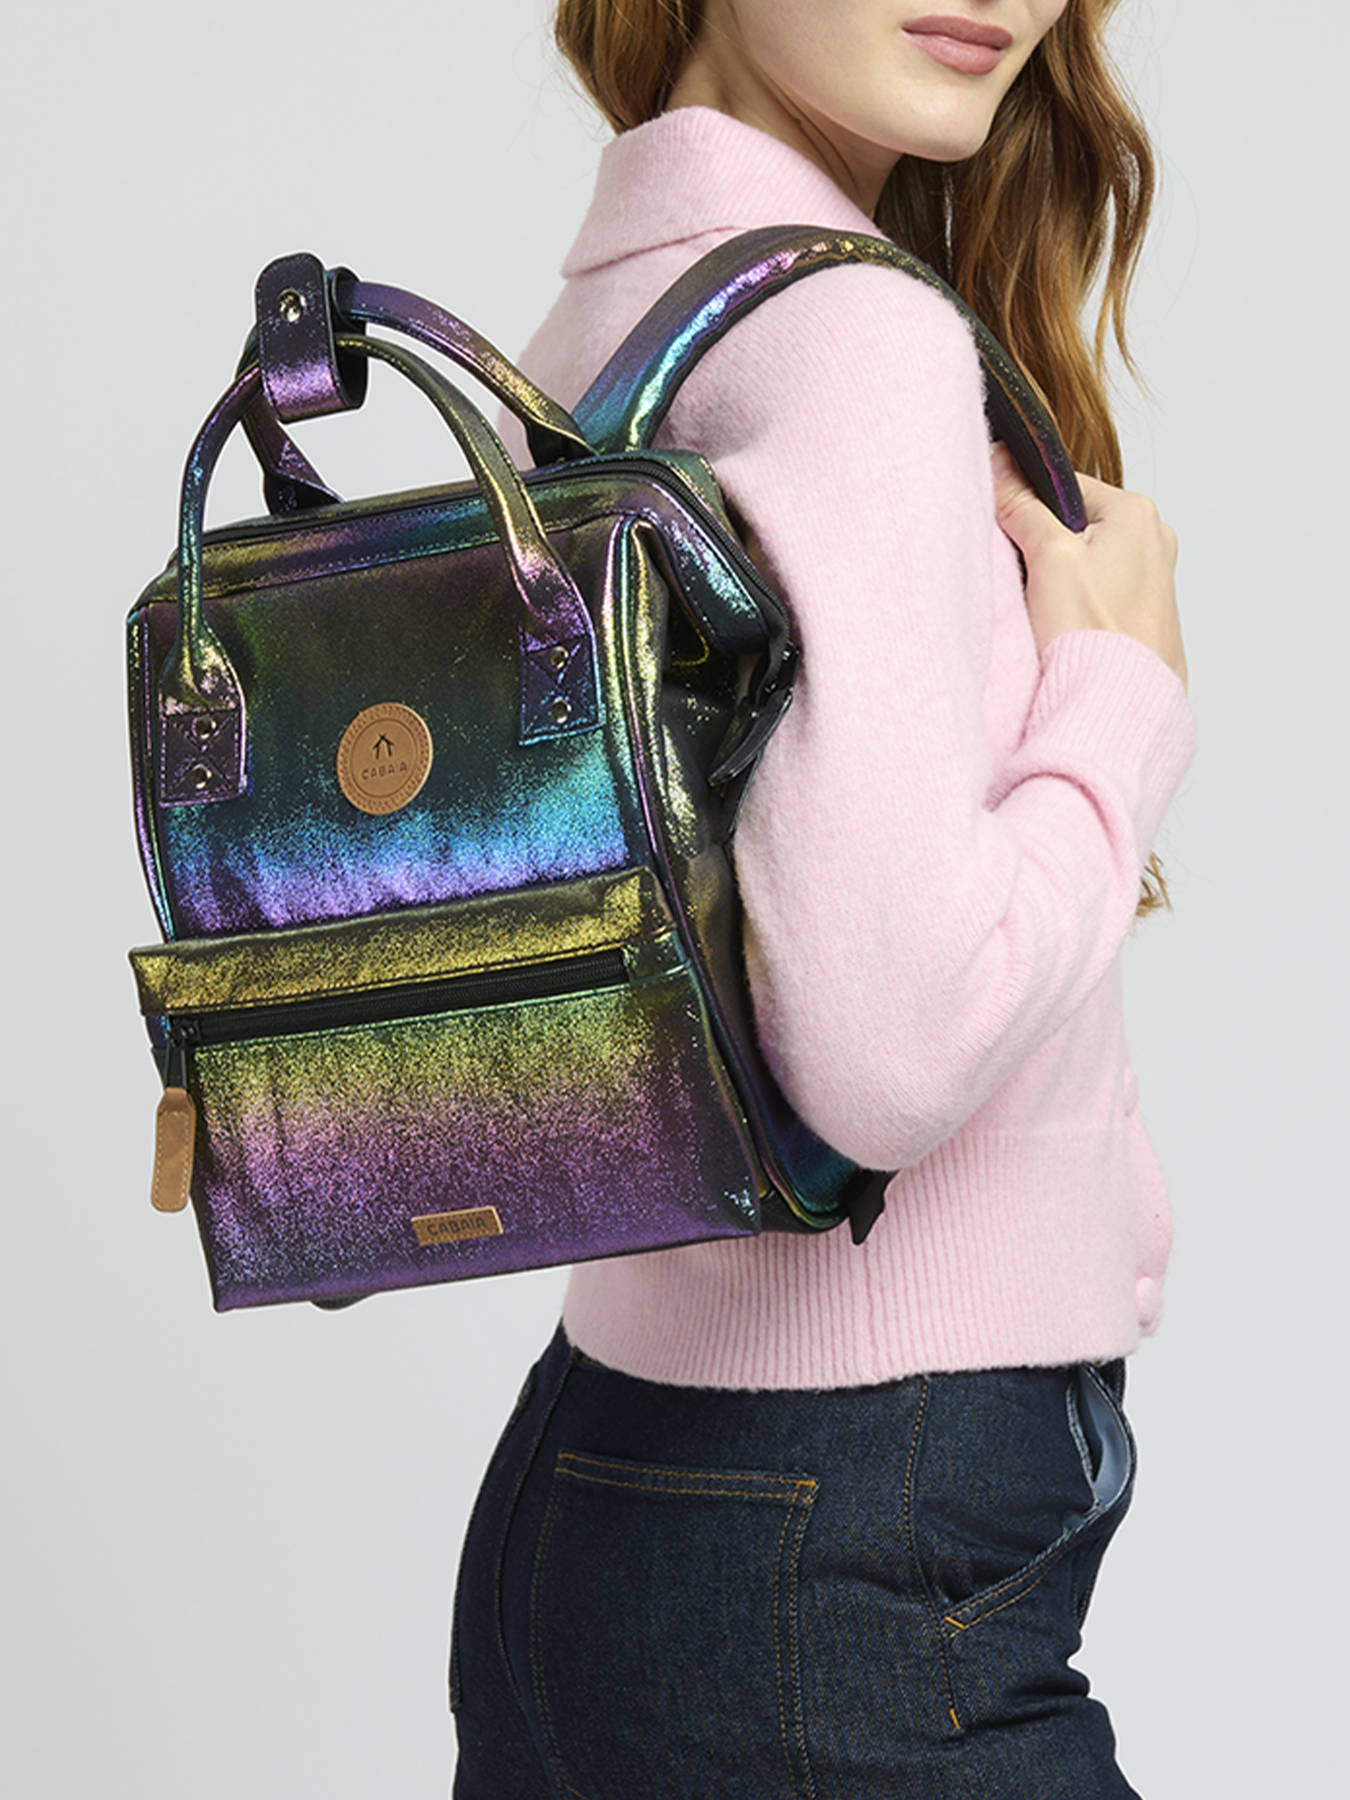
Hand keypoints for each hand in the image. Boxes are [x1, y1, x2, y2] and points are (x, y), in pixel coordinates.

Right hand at [990, 442, 1188, 694]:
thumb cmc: (1091, 634)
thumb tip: (1001, 465)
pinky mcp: (1149, 615)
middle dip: (1045, 548)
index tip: (1007, 535)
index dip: (1027, 509)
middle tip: (1026, 580)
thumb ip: (1022, 508)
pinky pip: (1103, 593)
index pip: (1064, 487)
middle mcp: (1156, 539)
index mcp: (1136, 512)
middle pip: (1077, 524)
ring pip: (1089, 562)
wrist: (1121, 703)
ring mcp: (1157, 579)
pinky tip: (1066, 628)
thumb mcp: (1047, 558)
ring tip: (1047, 611)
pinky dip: (1080, 605)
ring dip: (1061, 580)